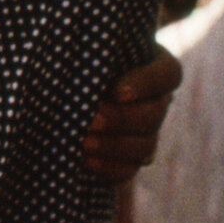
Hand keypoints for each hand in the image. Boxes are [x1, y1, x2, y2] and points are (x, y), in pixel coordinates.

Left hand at [82, 48, 181, 183]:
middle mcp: (155, 100)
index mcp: (152, 66)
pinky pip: (129, 169)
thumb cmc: (69, 60)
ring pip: (146, 145)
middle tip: (92, 119)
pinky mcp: (128, 158)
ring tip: (83, 142)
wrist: (55, 92)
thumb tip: (81, 57)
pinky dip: (108, 167)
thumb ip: (87, 56)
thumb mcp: (80, 53)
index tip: (116, 91)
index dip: (146, 84)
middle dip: (122, 118)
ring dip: (114, 145)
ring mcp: (145, 132)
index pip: (168, 74)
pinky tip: (85, 160)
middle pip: (155, 113)